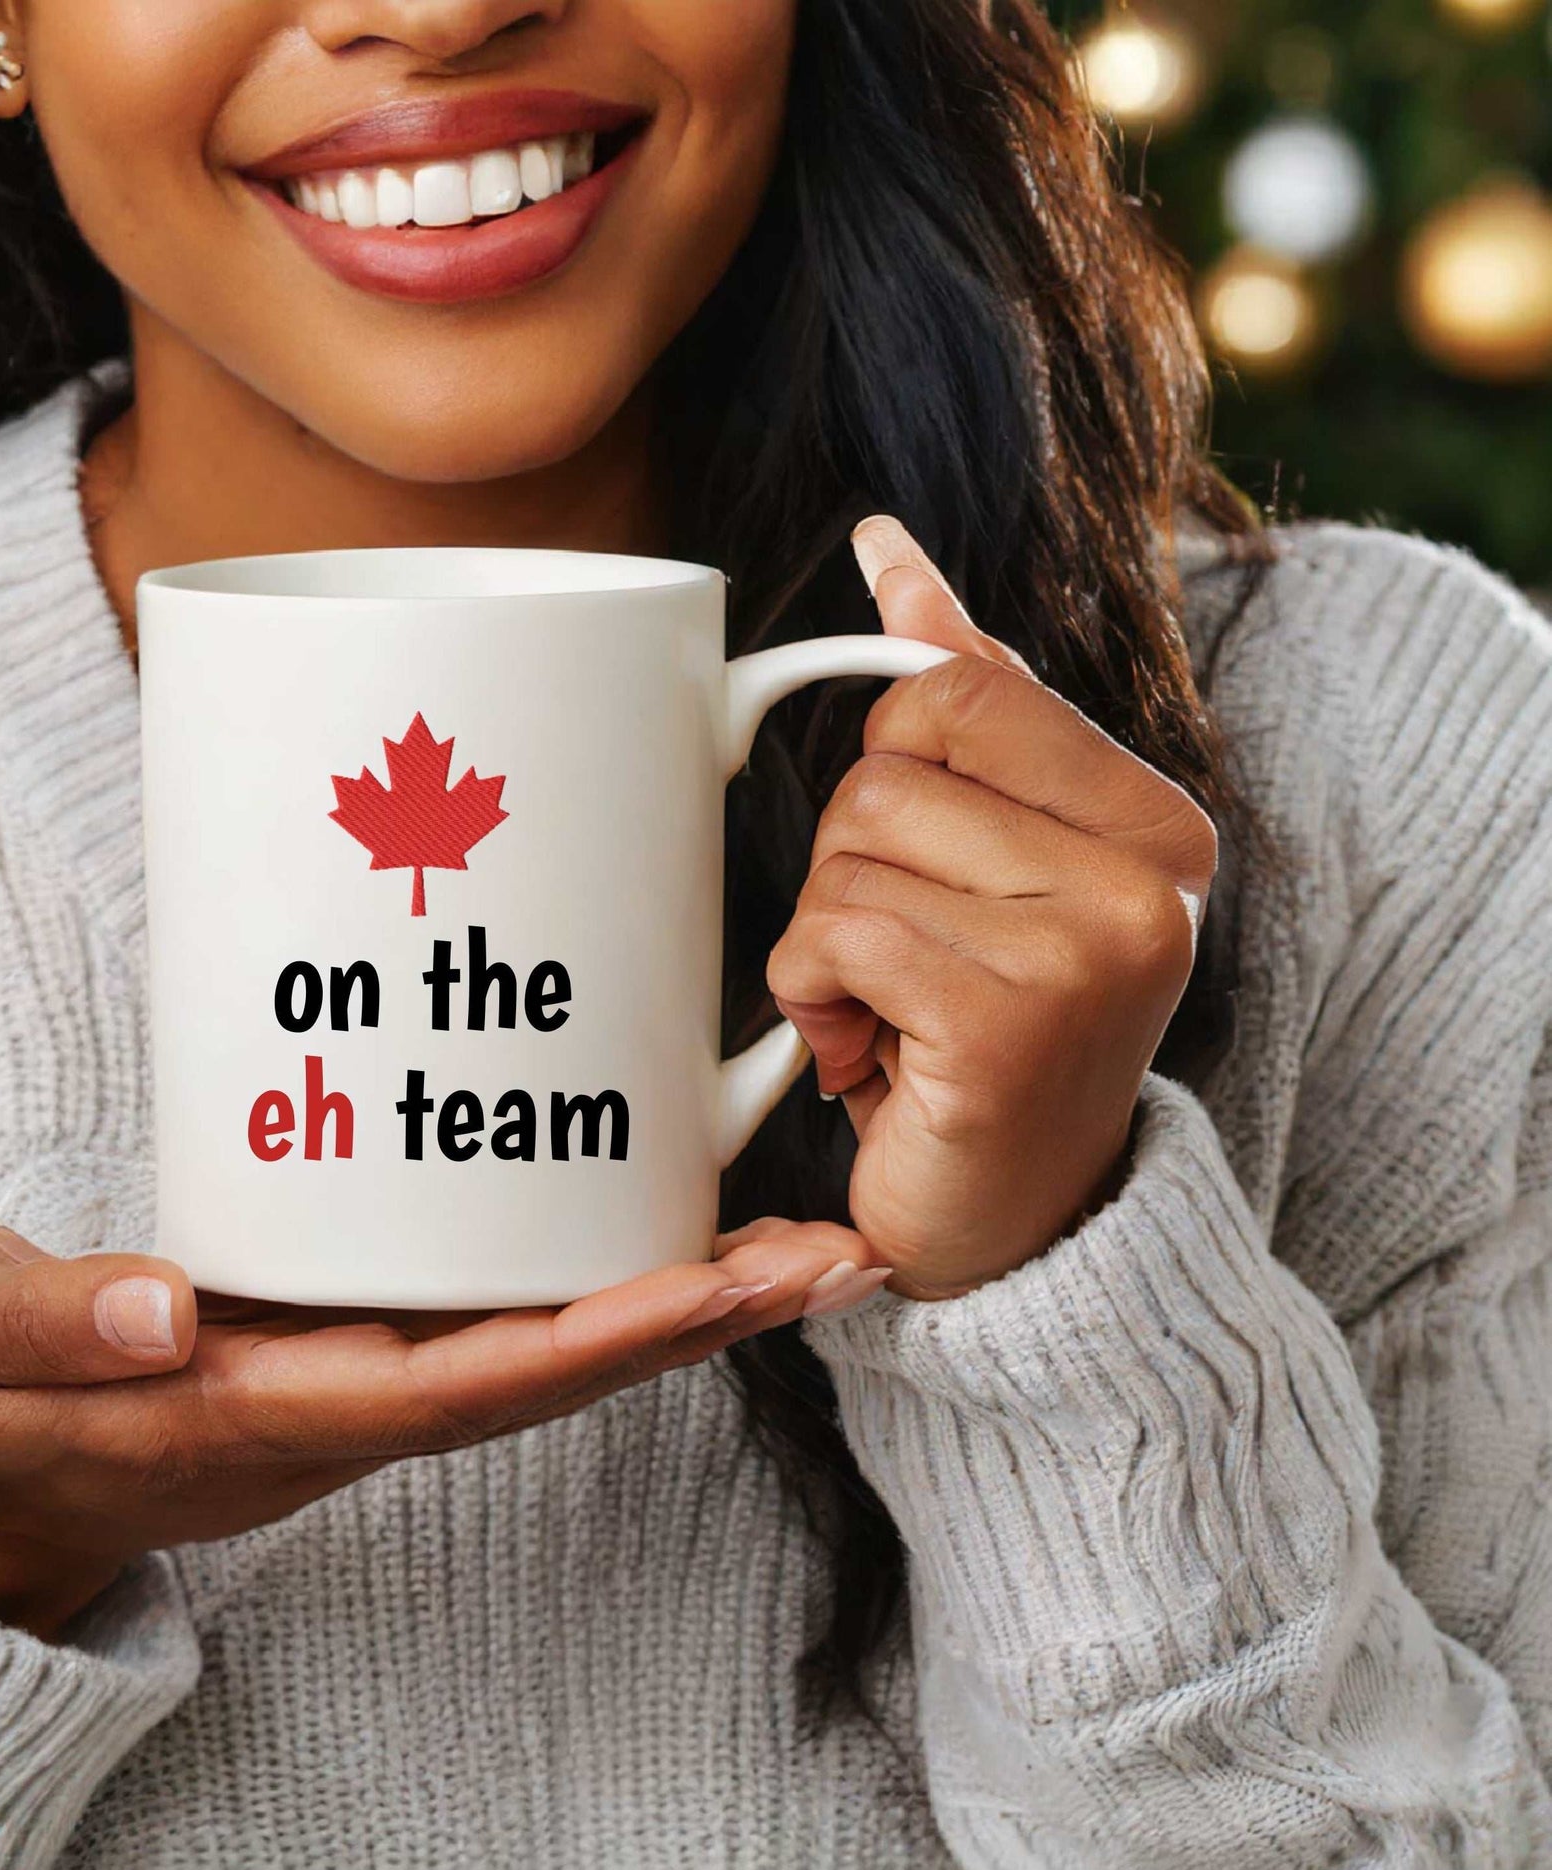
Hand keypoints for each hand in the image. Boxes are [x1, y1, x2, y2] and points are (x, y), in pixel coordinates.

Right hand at [0, 1218, 882, 1638]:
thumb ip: (50, 1326)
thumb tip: (166, 1309)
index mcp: (257, 1414)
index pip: (456, 1386)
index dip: (595, 1340)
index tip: (717, 1285)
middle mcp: (344, 1409)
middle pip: (553, 1372)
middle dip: (700, 1322)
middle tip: (838, 1256)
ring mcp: (364, 1380)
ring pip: (550, 1346)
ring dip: (686, 1303)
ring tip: (809, 1244)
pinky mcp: (362, 1340)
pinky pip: (508, 1315)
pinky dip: (608, 1281)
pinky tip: (677, 1229)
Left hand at [766, 515, 1216, 1299]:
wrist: (1004, 1225)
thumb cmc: (981, 1030)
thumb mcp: (985, 859)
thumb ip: (961, 704)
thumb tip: (887, 549)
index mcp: (1154, 819)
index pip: (951, 688)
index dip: (890, 774)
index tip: (924, 867)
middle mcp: (1149, 877)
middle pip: (887, 767)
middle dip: (850, 866)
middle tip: (902, 962)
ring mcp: (1093, 949)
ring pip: (849, 848)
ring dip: (827, 938)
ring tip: (890, 1013)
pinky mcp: (1015, 1023)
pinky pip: (835, 931)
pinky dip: (810, 991)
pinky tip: (862, 1053)